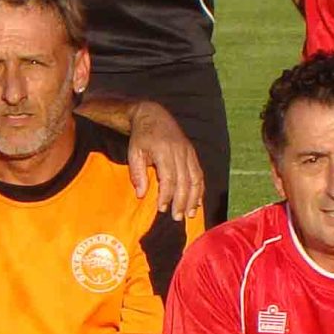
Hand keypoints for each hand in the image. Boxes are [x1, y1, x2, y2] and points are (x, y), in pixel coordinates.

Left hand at [124, 102, 203, 220]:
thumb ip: (137, 174)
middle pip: (184, 181)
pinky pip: (199, 174)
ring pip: (195, 179)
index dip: (167, 195)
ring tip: (189, 214)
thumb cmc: (141, 137)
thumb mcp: (134, 153)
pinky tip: (197, 202)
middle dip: (182, 201)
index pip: (169, 178)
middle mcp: (180, 151)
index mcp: (164, 151)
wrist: (153, 115)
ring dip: (194, 198)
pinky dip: (199, 189)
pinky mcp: (193, 154)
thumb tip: (141, 194)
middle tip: (177, 217)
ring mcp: (188, 152)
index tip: (162, 209)